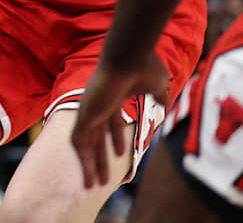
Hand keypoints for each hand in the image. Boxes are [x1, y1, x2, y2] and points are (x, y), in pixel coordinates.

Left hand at [71, 51, 169, 187]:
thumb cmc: (143, 67)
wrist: (129, 56)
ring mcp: (89, 109)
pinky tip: (86, 175)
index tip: (119, 155)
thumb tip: (164, 103)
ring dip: (90, 165)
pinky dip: (81, 159)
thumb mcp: (157, 85)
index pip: (110, 123)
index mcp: (112, 98)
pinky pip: (78, 141)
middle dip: (100, 158)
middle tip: (103, 179)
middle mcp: (98, 105)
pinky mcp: (84, 114)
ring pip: (86, 143)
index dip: (115, 139)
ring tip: (94, 186)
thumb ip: (159, 95)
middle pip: (97, 137)